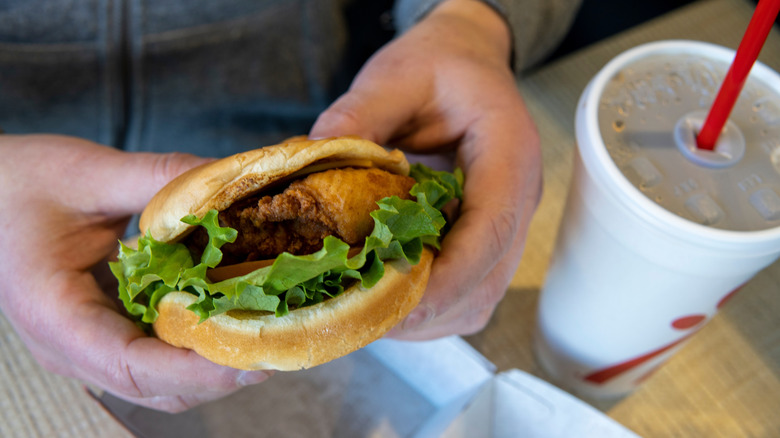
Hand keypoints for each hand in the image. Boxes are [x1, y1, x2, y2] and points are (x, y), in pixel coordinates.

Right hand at [0, 135, 271, 411]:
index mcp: (56, 316)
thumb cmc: (17, 182)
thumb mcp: (89, 171)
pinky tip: (232, 317)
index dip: (199, 370)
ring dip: (215, 366)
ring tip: (267, 333)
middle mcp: (70, 347)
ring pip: (161, 383)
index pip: (134, 367)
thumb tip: (231, 181)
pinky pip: (157, 358)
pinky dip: (198, 348)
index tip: (254, 355)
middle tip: (281, 342)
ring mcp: (86, 346)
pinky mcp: (104, 332)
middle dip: (222, 373)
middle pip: (158, 388)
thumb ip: (160, 177)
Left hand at [310, 0, 541, 338]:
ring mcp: (508, 222)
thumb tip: (312, 156)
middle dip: (428, 308)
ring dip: (428, 316)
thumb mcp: (397, 75)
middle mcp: (519, 196)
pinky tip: (389, 295)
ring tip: (369, 310)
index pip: (490, 229)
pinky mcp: (489, 238)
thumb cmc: (440, 65)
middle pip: (487, 278)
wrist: (467, 62)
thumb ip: (359, 113)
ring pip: (480, 297)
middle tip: (363, 314)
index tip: (395, 301)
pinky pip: (469, 291)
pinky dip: (430, 306)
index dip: (447, 276)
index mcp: (508, 152)